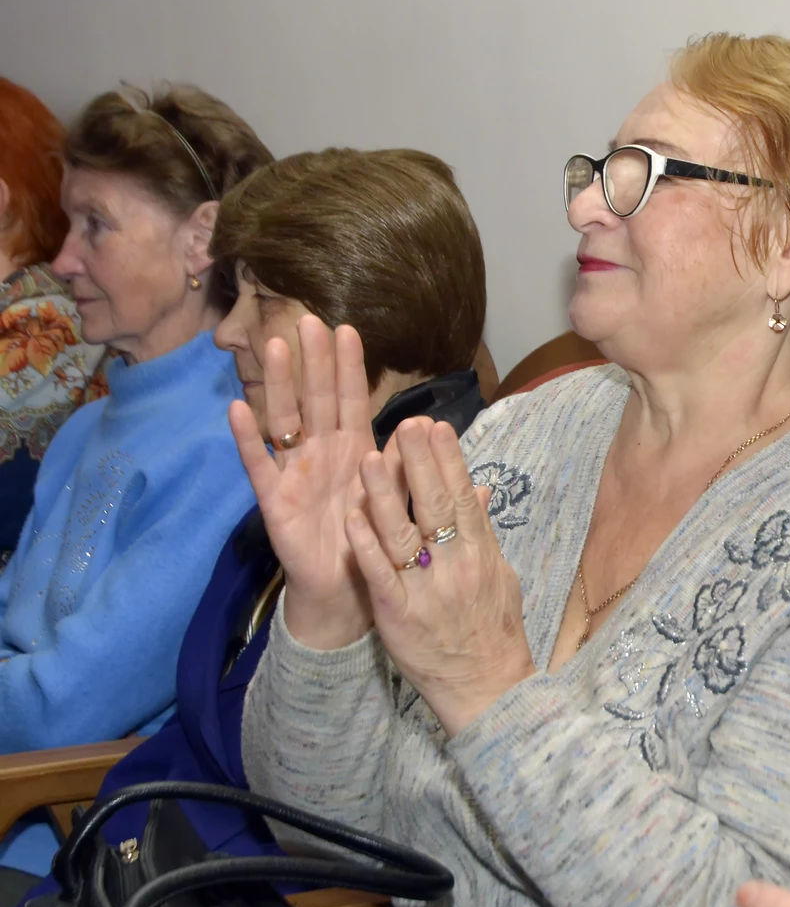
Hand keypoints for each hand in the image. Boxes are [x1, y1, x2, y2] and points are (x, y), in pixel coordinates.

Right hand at [228, 316, 385, 649]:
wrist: (348, 587)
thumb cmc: (372, 537)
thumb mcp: (397, 496)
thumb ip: (411, 463)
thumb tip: (436, 426)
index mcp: (353, 449)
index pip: (352, 399)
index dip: (348, 366)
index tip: (346, 328)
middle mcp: (321, 453)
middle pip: (316, 399)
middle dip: (312, 360)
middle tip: (307, 319)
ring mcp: (295, 472)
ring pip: (285, 421)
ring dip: (278, 385)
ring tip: (274, 348)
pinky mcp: (275, 500)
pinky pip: (258, 466)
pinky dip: (248, 439)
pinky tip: (237, 409)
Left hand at [344, 416, 535, 732]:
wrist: (486, 687)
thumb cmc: (494, 631)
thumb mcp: (499, 577)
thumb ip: (484, 532)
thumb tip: (480, 490)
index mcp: (481, 554)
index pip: (463, 497)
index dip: (449, 460)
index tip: (436, 426)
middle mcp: (456, 566)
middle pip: (435, 506)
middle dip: (419, 462)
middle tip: (404, 424)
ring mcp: (426, 590)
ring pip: (404, 534)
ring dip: (386, 494)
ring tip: (370, 456)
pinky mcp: (398, 614)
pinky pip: (380, 574)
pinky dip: (366, 544)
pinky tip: (352, 516)